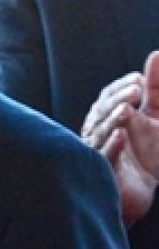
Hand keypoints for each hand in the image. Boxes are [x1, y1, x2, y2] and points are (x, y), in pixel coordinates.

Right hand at [81, 51, 158, 224]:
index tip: (140, 81)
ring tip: (128, 110)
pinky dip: (112, 146)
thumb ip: (158, 89)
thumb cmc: (147, 155)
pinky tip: (122, 136)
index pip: (108, 96)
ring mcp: (97, 153)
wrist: (144, 194)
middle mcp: (97, 132)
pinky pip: (103, 158)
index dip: (122, 87)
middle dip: (118, 99)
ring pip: (100, 132)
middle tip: (138, 91)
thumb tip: (157, 54)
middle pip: (101, 111)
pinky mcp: (103, 174)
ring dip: (113, 119)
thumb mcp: (157, 117)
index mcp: (107, 117)